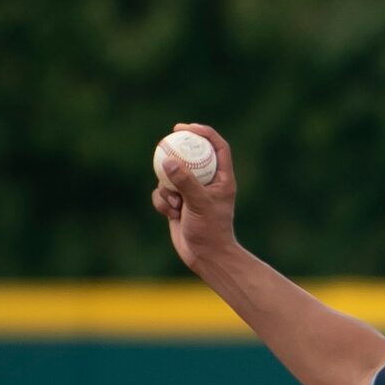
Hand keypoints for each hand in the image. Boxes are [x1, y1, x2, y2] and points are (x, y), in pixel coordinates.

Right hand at [150, 122, 239, 273]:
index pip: (217, 147)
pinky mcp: (178, 204)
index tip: (184, 128)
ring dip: (168, 189)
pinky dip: (162, 202)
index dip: (203, 132)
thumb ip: (185, 181)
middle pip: (191, 156)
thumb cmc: (210, 230)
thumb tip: (168, 160)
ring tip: (177, 205)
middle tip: (165, 141)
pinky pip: (162, 193)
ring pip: (171, 177)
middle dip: (176, 151)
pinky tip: (171, 215)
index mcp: (222, 178)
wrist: (205, 256)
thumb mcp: (199, 203)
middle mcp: (208, 183)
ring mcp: (192, 193)